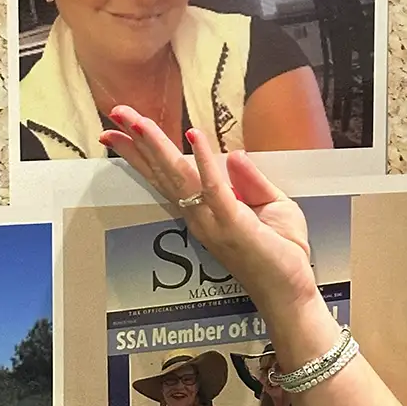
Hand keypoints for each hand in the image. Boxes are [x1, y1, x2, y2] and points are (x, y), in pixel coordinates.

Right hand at [101, 106, 317, 317]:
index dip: (143, 152)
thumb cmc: (282, 252)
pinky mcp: (232, 223)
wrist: (292, 292)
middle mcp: (200, 215)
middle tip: (115, 113)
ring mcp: (212, 220)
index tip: (119, 129)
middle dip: (137, 142)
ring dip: (158, 146)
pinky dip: (204, 160)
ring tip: (138, 121)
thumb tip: (233, 154)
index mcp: (205, 209)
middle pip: (163, 171)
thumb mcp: (272, 205)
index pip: (168, 175)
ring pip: (178, 176)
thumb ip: (250, 181)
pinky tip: (193, 135)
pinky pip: (214, 187)